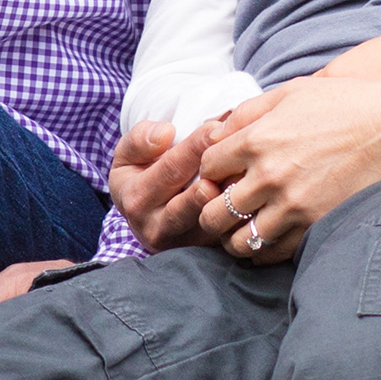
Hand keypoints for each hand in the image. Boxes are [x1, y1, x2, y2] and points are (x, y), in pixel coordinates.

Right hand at [109, 111, 236, 252]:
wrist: (145, 213)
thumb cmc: (141, 174)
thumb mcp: (128, 154)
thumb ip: (139, 140)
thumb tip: (165, 134)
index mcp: (135, 198)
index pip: (169, 169)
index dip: (194, 147)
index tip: (216, 128)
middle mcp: (155, 227)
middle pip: (192, 200)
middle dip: (216, 175)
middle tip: (238, 154)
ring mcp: (181, 243)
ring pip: (210, 222)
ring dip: (230, 199)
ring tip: (246, 177)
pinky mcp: (202, 251)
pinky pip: (223, 235)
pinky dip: (239, 215)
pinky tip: (252, 194)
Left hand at [194, 70, 380, 261]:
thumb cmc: (343, 104)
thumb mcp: (289, 93)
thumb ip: (246, 113)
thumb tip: (213, 134)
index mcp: (257, 140)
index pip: (206, 168)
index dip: (209, 172)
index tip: (221, 173)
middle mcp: (269, 176)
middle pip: (212, 212)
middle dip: (209, 211)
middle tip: (222, 207)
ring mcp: (293, 205)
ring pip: (238, 240)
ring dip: (232, 236)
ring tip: (241, 227)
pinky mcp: (315, 225)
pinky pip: (272, 252)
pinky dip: (262, 250)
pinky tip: (265, 238)